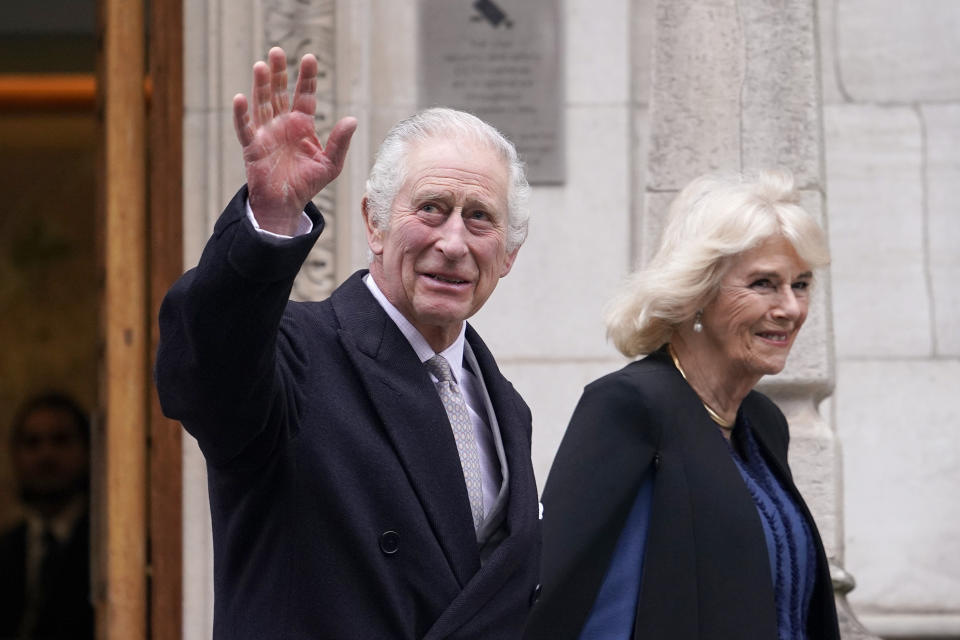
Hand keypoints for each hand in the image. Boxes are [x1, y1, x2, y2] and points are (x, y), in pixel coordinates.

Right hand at [233, 47, 356, 234]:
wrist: (287, 205)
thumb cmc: (307, 184)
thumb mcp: (331, 164)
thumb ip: (340, 142)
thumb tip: (352, 120)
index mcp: (302, 124)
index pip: (304, 95)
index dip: (306, 77)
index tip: (309, 57)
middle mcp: (282, 124)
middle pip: (279, 92)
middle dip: (279, 73)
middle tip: (278, 51)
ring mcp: (266, 133)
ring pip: (261, 104)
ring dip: (260, 86)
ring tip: (261, 65)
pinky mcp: (252, 147)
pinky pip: (245, 128)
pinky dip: (241, 114)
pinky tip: (240, 98)